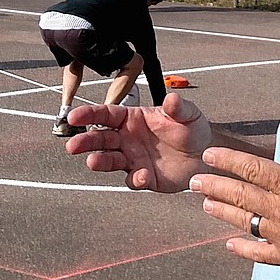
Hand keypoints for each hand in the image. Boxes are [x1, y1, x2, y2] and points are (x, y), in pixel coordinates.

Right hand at [64, 91, 213, 191]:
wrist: (206, 155)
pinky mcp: (144, 177)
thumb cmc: (192, 129)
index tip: (73, 116)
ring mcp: (133, 159)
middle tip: (73, 145)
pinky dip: (134, 179)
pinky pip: (133, 180)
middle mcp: (127, 139)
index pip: (106, 115)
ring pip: (110, 161)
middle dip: (86, 142)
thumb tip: (171, 99)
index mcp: (132, 119)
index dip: (88, 115)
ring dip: (100, 161)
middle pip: (100, 139)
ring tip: (93, 162)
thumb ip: (177, 107)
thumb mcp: (187, 113)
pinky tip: (141, 175)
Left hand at [190, 108, 279, 279]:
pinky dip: (243, 249)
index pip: (254, 169)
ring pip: (245, 223)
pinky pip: (260, 254)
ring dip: (223, 213)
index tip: (209, 156)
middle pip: (241, 196)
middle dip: (215, 187)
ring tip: (205, 206)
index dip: (229, 161)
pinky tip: (229, 245)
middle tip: (194, 182)